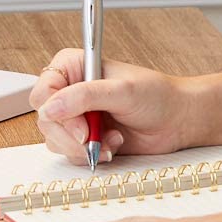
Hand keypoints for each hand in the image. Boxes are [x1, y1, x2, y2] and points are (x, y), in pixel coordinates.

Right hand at [29, 49, 192, 166]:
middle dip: (70, 135)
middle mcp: (70, 90)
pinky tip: (112, 145)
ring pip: (55, 139)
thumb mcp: (122, 91)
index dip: (56, 111)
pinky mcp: (84, 138)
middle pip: (45, 118)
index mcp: (75, 67)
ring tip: (111, 140)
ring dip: (82, 147)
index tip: (81, 126)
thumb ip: (85, 96)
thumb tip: (50, 108)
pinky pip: (70, 153)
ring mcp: (76, 116)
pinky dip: (89, 155)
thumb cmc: (156, 96)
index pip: (44, 89)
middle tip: (92, 139)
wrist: (176, 120)